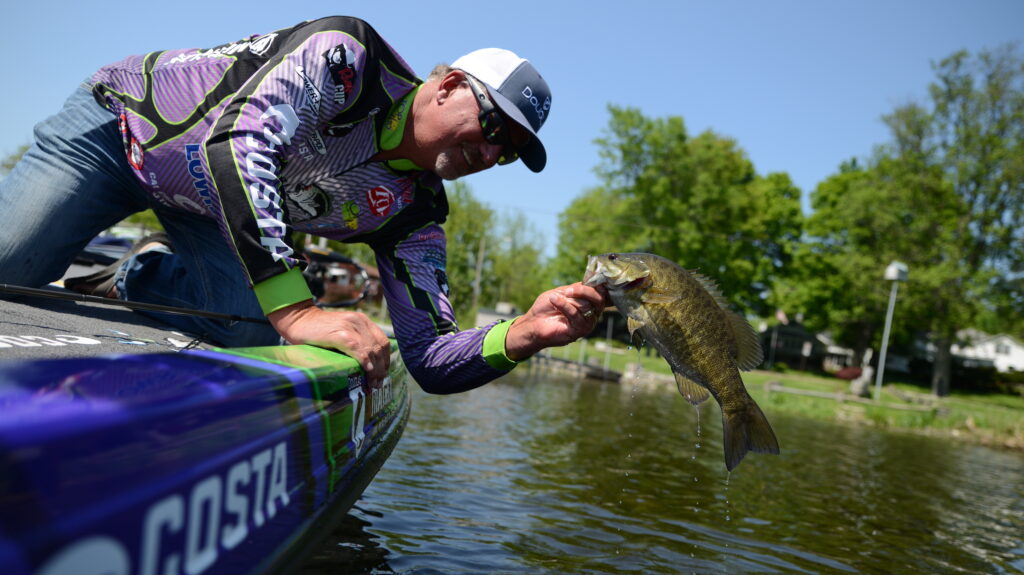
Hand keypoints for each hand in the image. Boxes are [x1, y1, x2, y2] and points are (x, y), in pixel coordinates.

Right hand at [268, 300, 390, 386]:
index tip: (382, 375)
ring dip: (374, 370)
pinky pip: (356, 348)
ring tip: (371, 383)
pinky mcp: (337, 334)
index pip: (383, 342)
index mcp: (362, 321)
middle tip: (377, 384)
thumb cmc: (318, 330)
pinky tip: (365, 370)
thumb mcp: (343, 332)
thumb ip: (356, 343)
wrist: (298, 319)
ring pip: (370, 350)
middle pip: (378, 348)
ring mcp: (348, 326)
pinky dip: (363, 360)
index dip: (386, 360)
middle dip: (381, 369)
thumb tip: (369, 366)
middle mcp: (358, 321)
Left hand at [504, 282, 608, 360]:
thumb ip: (576, 287)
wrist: (533, 323)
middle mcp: (592, 314)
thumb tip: (589, 281)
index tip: (591, 278)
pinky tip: (553, 300)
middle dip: (585, 291)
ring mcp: (587, 324)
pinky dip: (564, 305)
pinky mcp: (578, 331)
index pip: (602, 293)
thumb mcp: (562, 292)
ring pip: (586, 306)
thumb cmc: (547, 307)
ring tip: (555, 297)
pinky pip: (575, 315)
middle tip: (570, 290)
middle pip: (598, 299)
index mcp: (590, 303)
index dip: (599, 285)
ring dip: (569, 299)